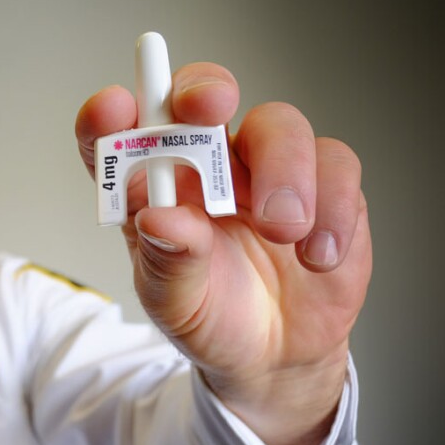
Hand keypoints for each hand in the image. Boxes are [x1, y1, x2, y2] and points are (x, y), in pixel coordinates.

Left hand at [75, 63, 371, 444]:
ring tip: (282, 232)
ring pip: (277, 124)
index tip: (112, 109)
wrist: (275, 354)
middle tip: (210, 108)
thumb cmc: (211, 317)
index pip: (121, 135)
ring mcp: (264, 169)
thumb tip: (160, 219)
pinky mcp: (323, 183)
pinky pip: (335, 162)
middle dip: (203, 90)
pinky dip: (332, 206)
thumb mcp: (176, 303)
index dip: (110, 115)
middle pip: (201, 96)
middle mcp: (204, 165)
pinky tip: (318, 255)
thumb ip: (167, 261)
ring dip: (282, 170)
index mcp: (153, 186)